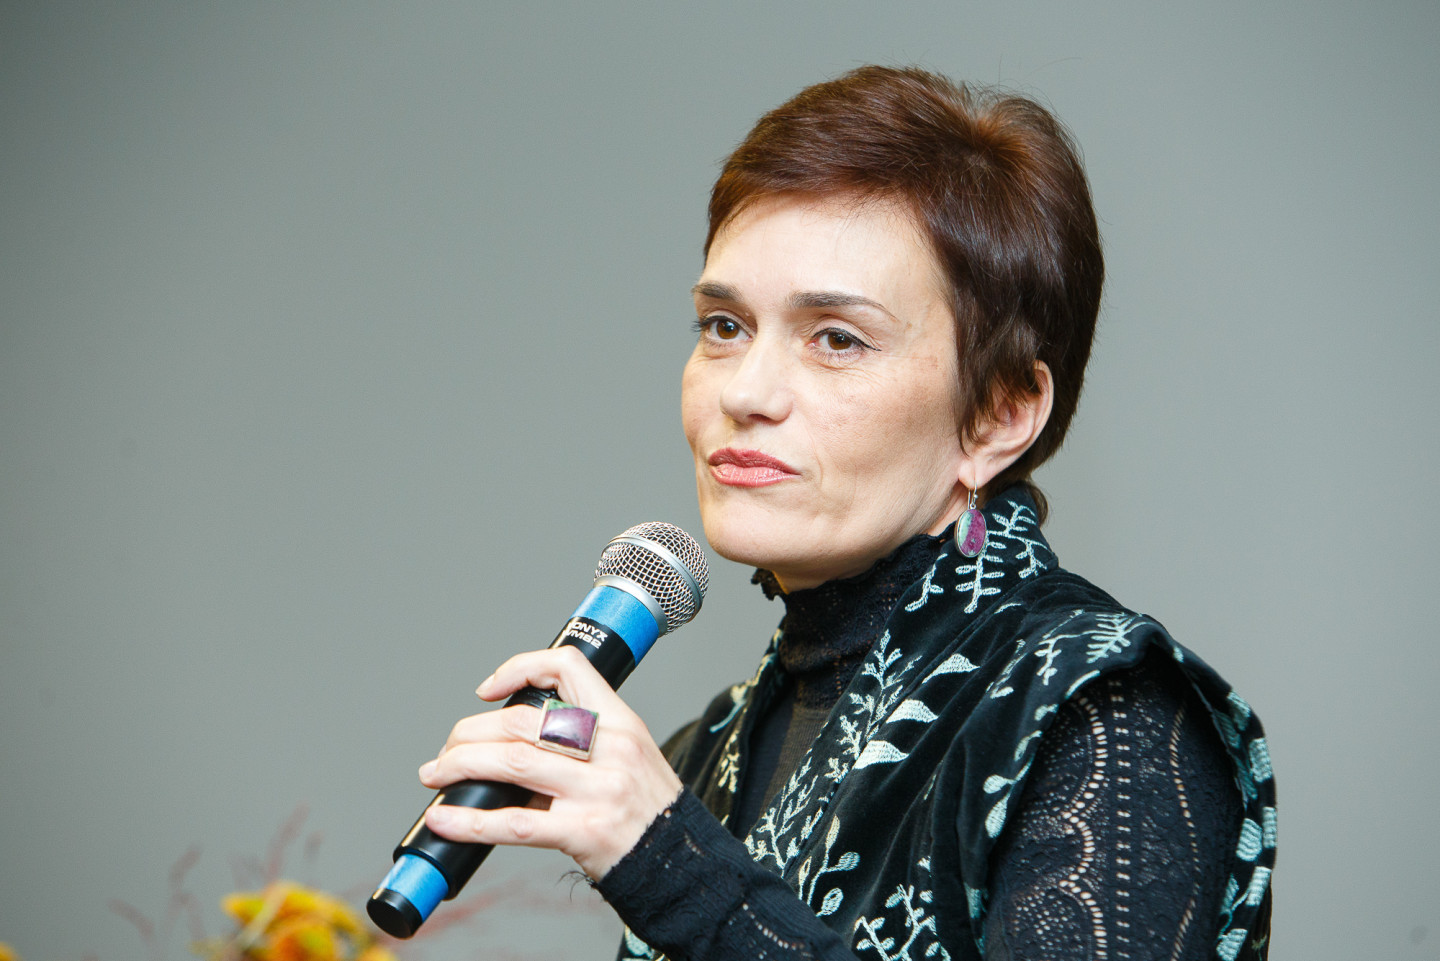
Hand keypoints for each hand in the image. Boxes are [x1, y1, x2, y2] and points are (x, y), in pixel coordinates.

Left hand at [417, 645, 683, 879]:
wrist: (681, 863)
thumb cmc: (648, 811)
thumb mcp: (628, 757)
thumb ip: (581, 742)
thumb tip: (510, 742)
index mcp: (622, 722)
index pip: (569, 668)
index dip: (520, 668)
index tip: (488, 690)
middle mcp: (611, 750)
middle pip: (522, 721)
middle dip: (470, 732)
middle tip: (448, 750)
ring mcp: (598, 791)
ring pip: (512, 761)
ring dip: (461, 765)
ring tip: (436, 774)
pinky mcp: (584, 832)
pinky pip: (514, 822)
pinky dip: (470, 820)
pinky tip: (445, 819)